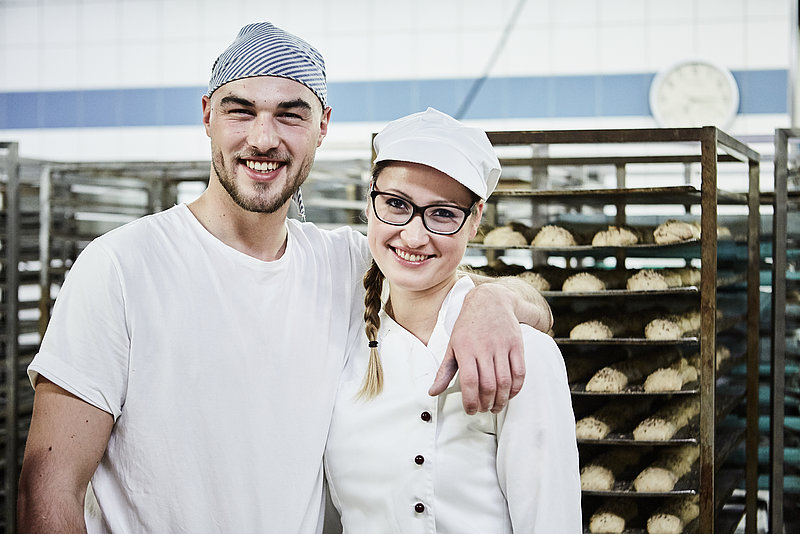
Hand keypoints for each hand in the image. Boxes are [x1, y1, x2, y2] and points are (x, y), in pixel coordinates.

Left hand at [428, 284, 525, 413]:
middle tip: (483, 409)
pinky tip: (509, 394)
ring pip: (505, 381)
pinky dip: (516, 388)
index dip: (471, 400)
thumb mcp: (452, 345)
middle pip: (489, 384)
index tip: (470, 410)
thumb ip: (444, 371)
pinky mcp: (517, 345)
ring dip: (501, 399)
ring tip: (496, 406)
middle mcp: (485, 347)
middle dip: (486, 403)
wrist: (490, 300)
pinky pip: (520, 372)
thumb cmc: (468, 325)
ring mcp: (502, 346)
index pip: (470, 381)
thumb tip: (433, 392)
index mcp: (466, 348)